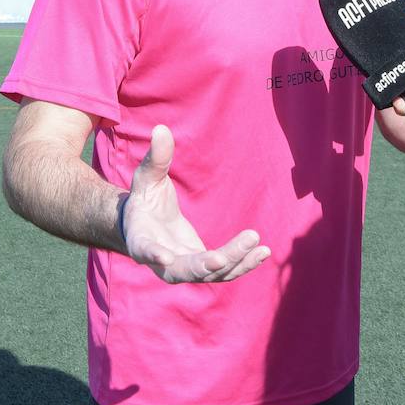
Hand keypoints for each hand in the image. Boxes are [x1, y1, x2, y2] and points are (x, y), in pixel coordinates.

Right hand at [122, 125, 269, 282]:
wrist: (147, 225)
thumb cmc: (145, 200)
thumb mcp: (147, 178)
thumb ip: (156, 159)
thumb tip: (161, 130)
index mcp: (141, 240)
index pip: (144, 249)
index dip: (153, 254)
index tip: (164, 257)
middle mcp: (163, 263)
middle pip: (184, 270)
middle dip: (204, 265)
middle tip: (222, 258)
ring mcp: (186, 268)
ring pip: (211, 274)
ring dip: (235, 263)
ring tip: (258, 246)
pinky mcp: (204, 268)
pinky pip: (225, 270)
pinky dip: (243, 263)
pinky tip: (263, 251)